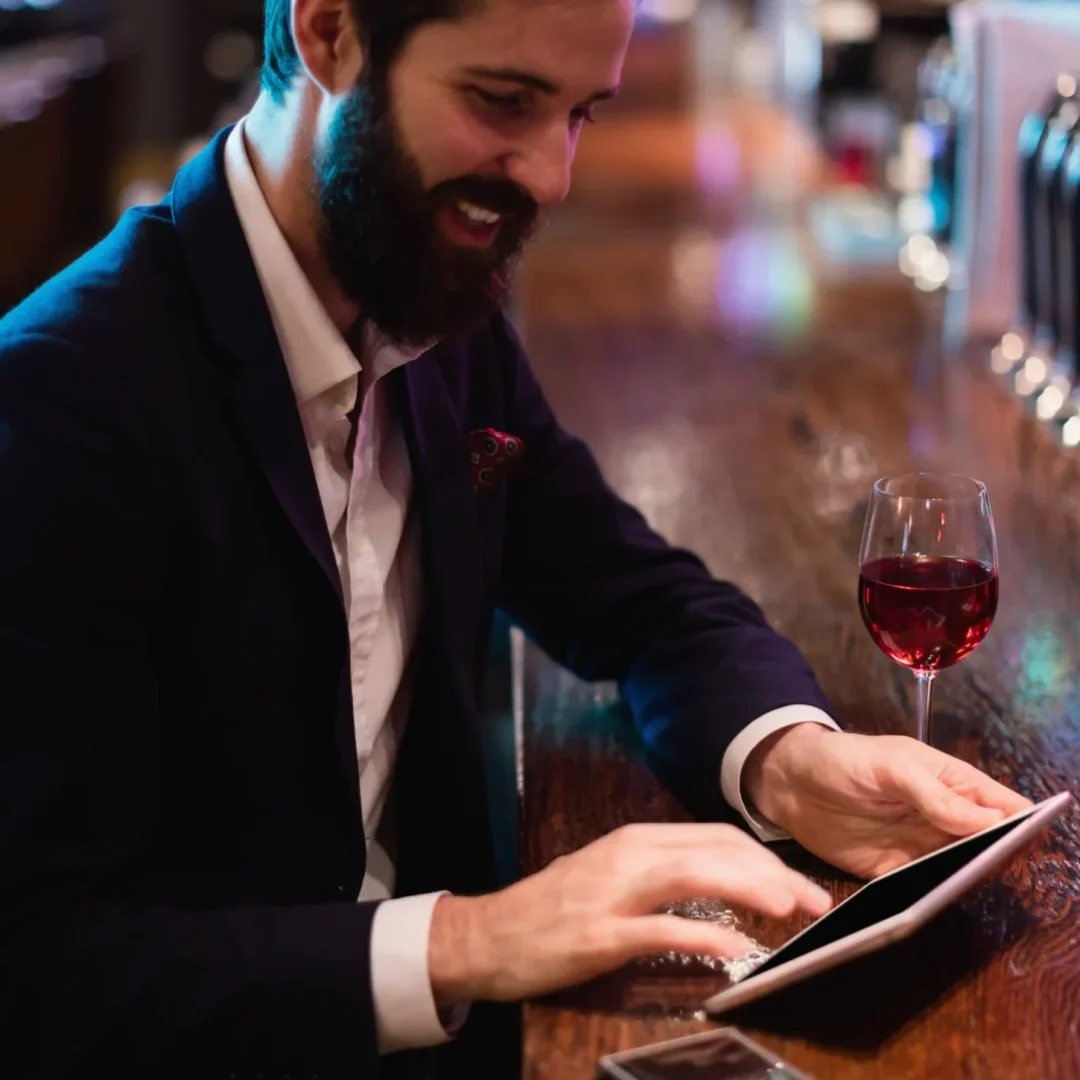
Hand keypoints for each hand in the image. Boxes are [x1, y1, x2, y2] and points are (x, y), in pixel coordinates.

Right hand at [426, 822, 831, 1006]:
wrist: (489, 934)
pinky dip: (703, 934)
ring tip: (790, 909)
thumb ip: (662, 876)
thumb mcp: (612, 877)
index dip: (764, 858)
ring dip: (749, 889)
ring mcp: (614, 892)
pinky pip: (661, 929)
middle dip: (772, 873)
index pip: (716, 838)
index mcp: (637, 841)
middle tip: (814, 900)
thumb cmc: (553, 909)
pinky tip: (735, 945)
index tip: (799, 883)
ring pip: (695, 876)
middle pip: (716, 851)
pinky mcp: (601, 933)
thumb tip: (721, 883)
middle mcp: (630, 855)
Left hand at [744, 725, 1033, 878]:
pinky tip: (936, 903)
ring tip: (968, 885)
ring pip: (961, 871)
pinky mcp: (893, 873)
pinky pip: (923, 890)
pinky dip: (932, 897)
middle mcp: (944, 820)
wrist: (789, 780)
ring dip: (967, 880)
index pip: (1002, 806)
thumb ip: (936, 794)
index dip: (1020, 823)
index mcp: (952, 785)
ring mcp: (920, 848)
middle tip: (993, 868)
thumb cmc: (843, 759)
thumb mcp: (891, 766)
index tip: (1024, 840)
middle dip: (998, 858)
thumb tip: (990, 821)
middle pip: (990, 845)